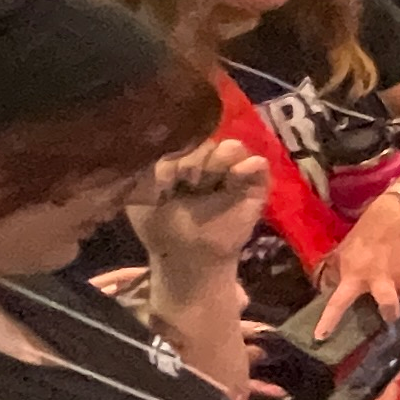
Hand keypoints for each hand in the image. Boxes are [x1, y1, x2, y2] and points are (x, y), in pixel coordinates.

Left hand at [130, 138, 267, 280]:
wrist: (189, 261)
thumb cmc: (162, 229)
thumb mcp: (140, 199)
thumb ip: (146, 172)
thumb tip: (158, 148)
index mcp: (179, 161)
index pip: (182, 139)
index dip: (177, 150)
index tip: (168, 172)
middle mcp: (207, 163)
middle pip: (207, 141)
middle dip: (196, 158)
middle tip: (187, 180)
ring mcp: (232, 173)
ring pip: (233, 147)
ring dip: (220, 158)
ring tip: (209, 178)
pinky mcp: (255, 187)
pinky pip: (259, 164)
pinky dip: (250, 164)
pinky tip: (235, 175)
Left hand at [309, 190, 399, 327]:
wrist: (391, 213)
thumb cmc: (362, 232)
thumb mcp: (343, 252)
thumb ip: (340, 269)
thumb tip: (332, 282)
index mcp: (356, 277)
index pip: (338, 303)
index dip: (329, 321)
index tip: (321, 337)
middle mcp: (380, 280)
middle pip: (389, 306)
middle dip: (391, 315)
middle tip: (393, 320)